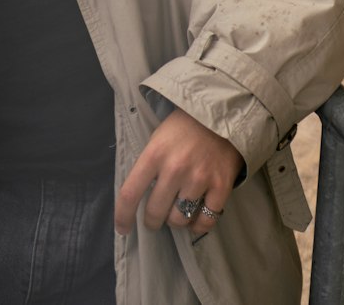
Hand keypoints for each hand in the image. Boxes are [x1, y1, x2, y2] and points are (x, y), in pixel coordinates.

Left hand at [114, 108, 242, 239]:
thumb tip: (140, 195)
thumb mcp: (158, 138)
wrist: (220, 115)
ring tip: (176, 213)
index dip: (123, 216)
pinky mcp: (221, 187)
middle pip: (155, 211)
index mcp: (154, 154)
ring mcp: (199, 179)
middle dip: (152, 220)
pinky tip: (194, 220)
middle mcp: (175, 168)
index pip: (130, 193)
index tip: (122, 229)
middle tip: (154, 218)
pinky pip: (206, 221)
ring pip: (179, 219)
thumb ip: (149, 165)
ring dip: (175, 221)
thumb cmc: (183, 127)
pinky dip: (198, 226)